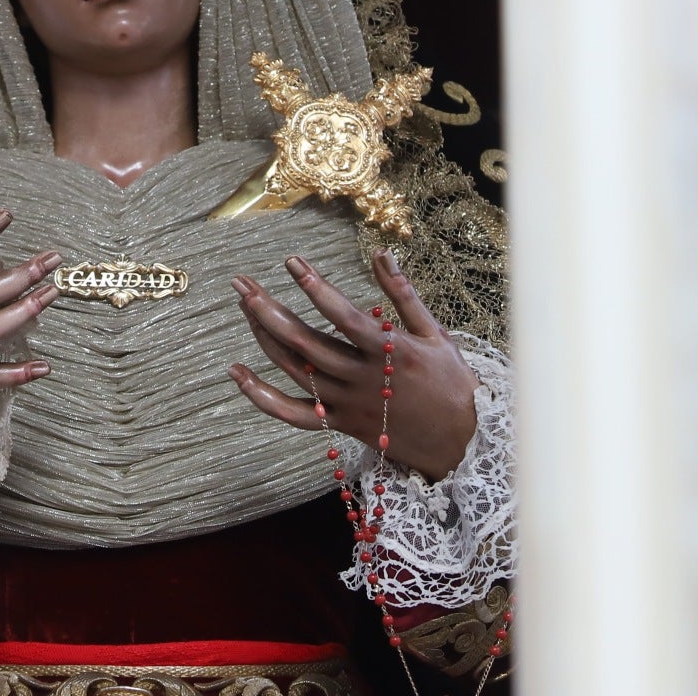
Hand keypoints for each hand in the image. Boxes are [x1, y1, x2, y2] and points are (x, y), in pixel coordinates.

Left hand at [227, 249, 478, 480]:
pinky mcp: (339, 424)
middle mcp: (362, 378)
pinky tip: (237, 374)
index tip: (291, 262)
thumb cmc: (451, 382)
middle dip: (268, 309)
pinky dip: (262, 397)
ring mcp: (347, 404)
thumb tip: (380, 253)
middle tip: (242, 283)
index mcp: (389, 351)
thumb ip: (403, 293)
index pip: (343, 316)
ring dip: (264, 337)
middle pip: (305, 342)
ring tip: (244, 306)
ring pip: (295, 370)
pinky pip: (293, 413)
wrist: (460, 443)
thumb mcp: (435, 333)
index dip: (315, 287)